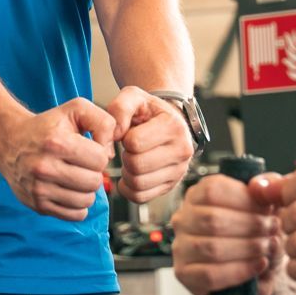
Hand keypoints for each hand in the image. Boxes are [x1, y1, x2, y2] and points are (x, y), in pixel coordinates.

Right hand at [0, 98, 119, 220]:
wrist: (9, 141)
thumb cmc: (46, 126)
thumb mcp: (75, 109)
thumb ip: (103, 122)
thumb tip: (109, 153)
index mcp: (56, 143)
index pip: (100, 159)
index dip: (99, 153)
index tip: (88, 149)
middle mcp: (45, 168)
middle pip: (94, 182)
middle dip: (94, 172)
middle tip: (82, 164)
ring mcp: (39, 189)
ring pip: (86, 201)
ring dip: (86, 190)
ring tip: (76, 177)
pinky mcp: (38, 205)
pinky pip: (74, 215)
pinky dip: (77, 205)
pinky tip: (70, 190)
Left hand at [107, 87, 195, 201]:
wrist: (168, 121)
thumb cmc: (149, 110)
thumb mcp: (133, 97)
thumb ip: (119, 109)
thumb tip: (113, 135)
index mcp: (173, 126)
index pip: (134, 142)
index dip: (124, 138)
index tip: (129, 133)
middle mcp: (182, 150)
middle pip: (136, 166)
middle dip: (125, 157)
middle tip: (128, 149)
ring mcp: (179, 171)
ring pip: (138, 184)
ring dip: (126, 173)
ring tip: (131, 159)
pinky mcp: (171, 186)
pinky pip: (140, 197)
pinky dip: (128, 188)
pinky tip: (131, 173)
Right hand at [171, 172, 285, 294]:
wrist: (260, 272)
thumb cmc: (258, 233)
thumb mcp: (266, 206)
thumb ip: (267, 188)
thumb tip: (259, 185)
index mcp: (198, 195)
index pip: (212, 190)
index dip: (244, 199)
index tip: (268, 208)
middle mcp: (183, 219)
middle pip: (212, 219)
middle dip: (249, 225)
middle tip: (272, 230)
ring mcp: (180, 248)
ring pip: (211, 248)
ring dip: (247, 248)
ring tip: (267, 247)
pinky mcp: (185, 275)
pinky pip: (210, 274)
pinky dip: (240, 270)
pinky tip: (259, 265)